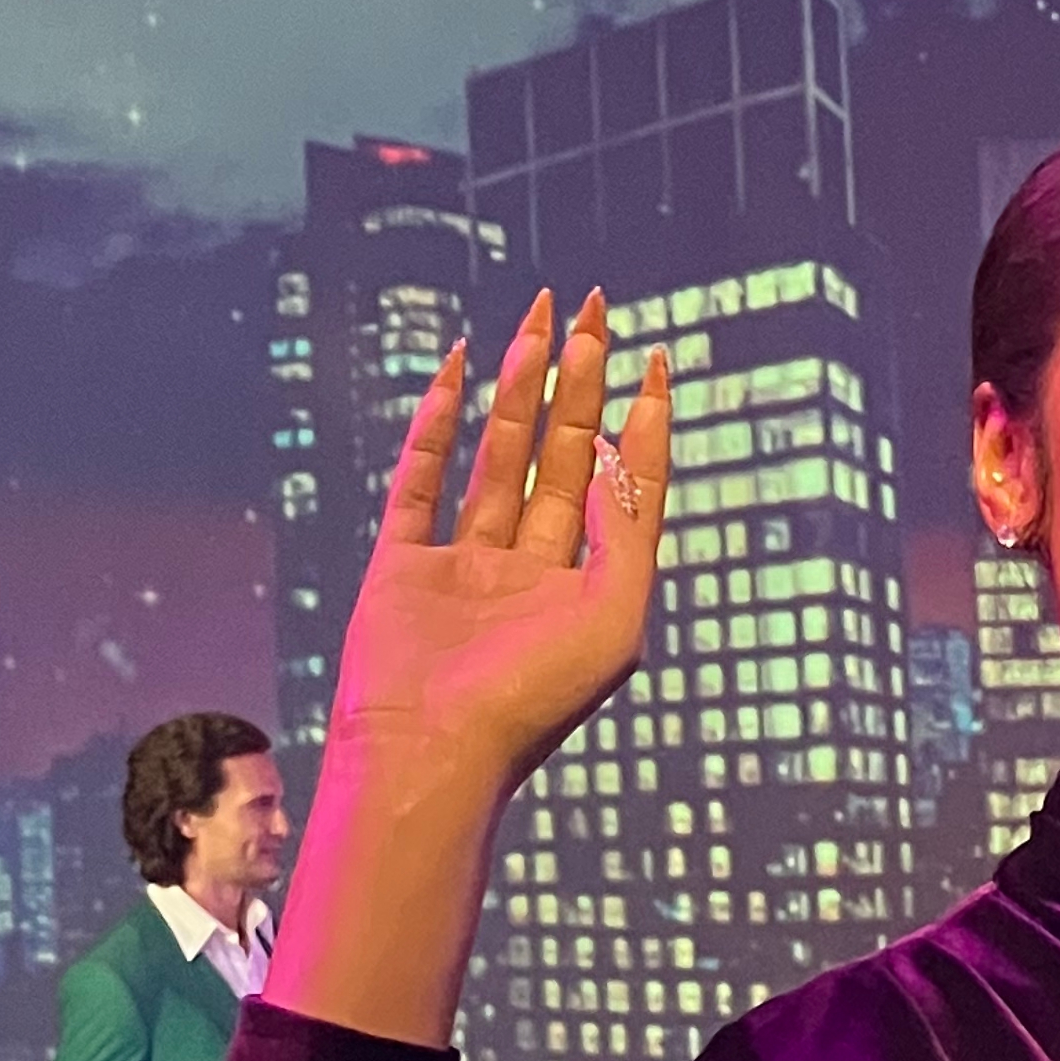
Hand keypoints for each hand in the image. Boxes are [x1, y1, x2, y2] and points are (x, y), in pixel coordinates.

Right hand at [267, 292, 672, 1048]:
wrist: (429, 751)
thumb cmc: (531, 702)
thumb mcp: (615, 618)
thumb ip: (626, 533)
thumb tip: (613, 458)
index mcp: (589, 594)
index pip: (626, 490)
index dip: (644, 424)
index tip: (656, 360)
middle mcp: (532, 576)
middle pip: (564, 458)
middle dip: (581, 384)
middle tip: (594, 309)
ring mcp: (465, 568)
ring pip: (501, 459)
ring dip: (522, 389)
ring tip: (541, 320)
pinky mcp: (402, 565)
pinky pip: (422, 479)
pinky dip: (438, 422)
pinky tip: (459, 367)